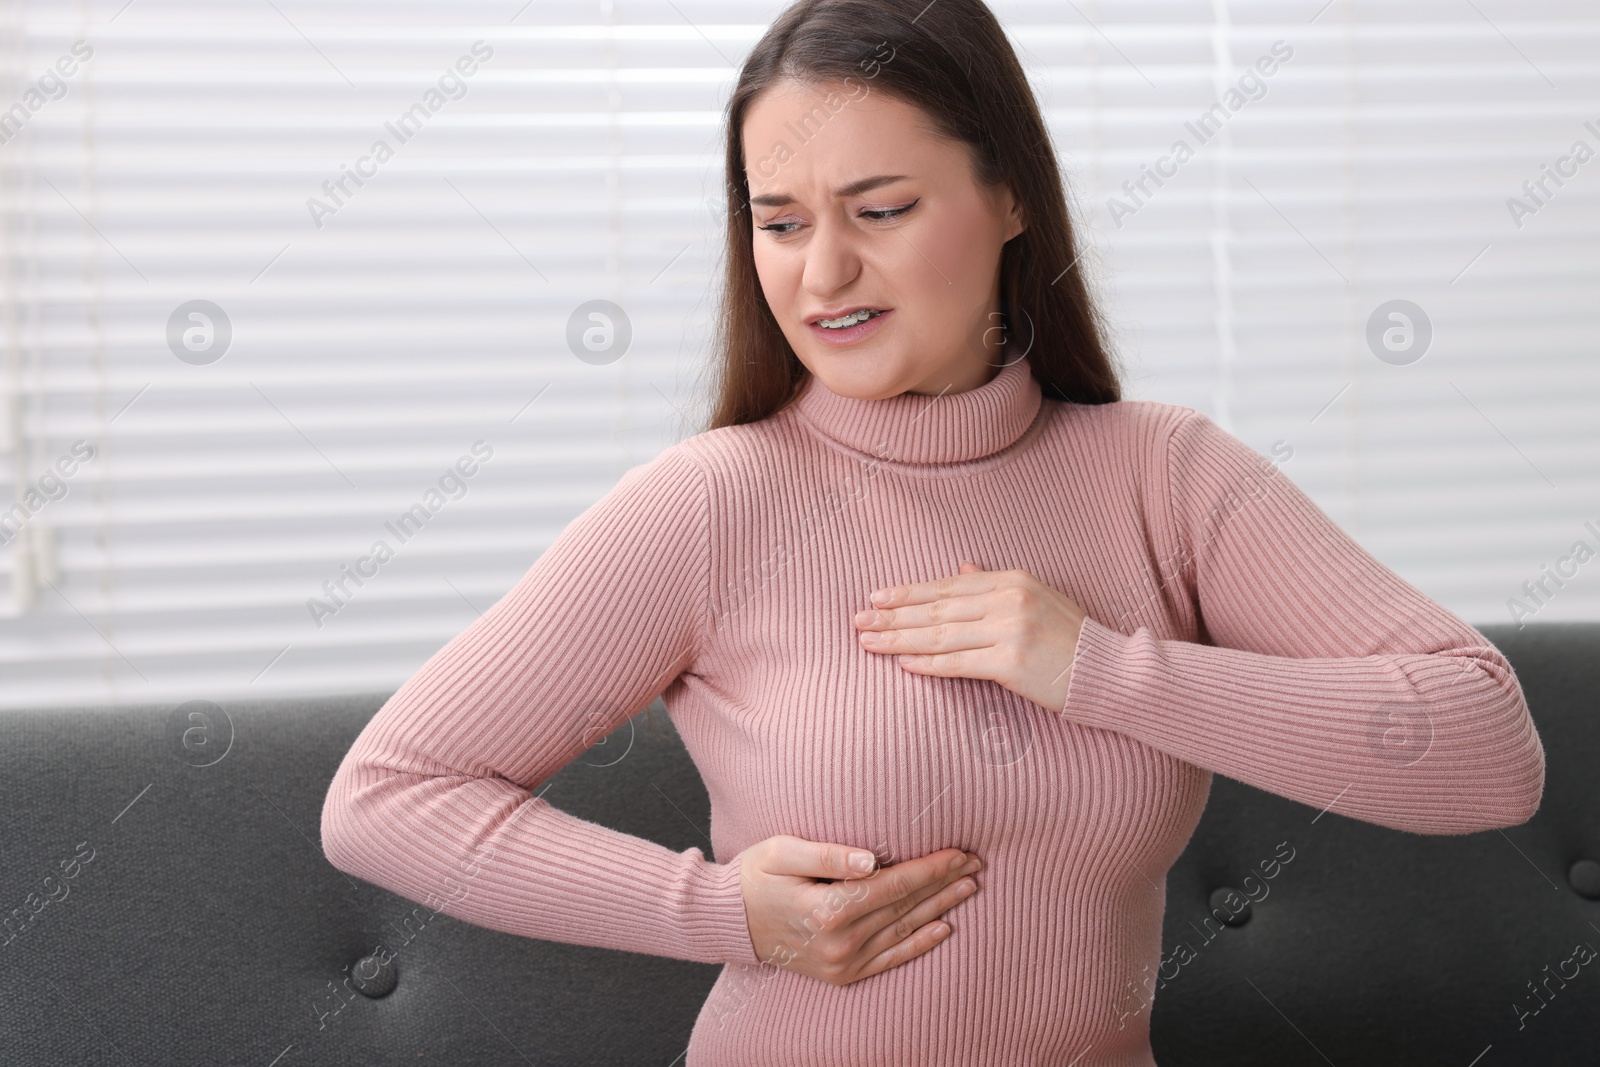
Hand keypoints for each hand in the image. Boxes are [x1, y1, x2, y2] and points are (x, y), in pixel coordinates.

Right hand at [736, 835, 983, 985]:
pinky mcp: (842, 973)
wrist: (731, 921)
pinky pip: (891, 958)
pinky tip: (944, 928)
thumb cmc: (756, 875)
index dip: (930, 868)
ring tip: (969, 888)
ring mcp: (842, 961)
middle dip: (944, 883)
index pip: (894, 884)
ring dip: (941, 908)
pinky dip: (920, 943)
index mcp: (827, 907)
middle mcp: (840, 940)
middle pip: (905, 906)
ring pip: (904, 930)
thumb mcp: (783, 851)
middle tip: (977, 864)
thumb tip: (874, 859)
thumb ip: (828, 853)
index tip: (959, 852)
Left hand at [853, 561, 1087, 713]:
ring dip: (899, 640)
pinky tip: (902, 664)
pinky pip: (958, 664)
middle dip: (893, 616)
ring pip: (940, 635)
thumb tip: (961, 566)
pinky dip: (927, 664)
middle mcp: (1008, 600)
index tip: (875, 598)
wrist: (1107, 670)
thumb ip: (994, 583)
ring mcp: (1009, 631)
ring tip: (869, 643)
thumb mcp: (1037, 596)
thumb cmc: (1070, 636)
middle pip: (937, 608)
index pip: (947, 585)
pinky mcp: (1011, 663)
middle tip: (857, 622)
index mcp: (1011, 579)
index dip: (908, 592)